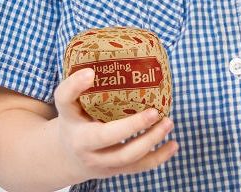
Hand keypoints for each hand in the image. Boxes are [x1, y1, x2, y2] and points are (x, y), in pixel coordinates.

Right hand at [54, 68, 178, 182]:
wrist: (68, 157)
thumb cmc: (73, 122)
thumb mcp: (66, 105)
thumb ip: (74, 87)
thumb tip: (91, 71)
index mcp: (74, 123)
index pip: (69, 105)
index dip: (76, 87)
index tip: (91, 73)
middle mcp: (86, 148)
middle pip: (108, 138)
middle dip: (133, 126)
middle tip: (154, 111)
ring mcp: (103, 163)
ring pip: (128, 156)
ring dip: (151, 140)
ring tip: (168, 122)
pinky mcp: (117, 170)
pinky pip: (139, 167)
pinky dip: (159, 157)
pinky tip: (173, 144)